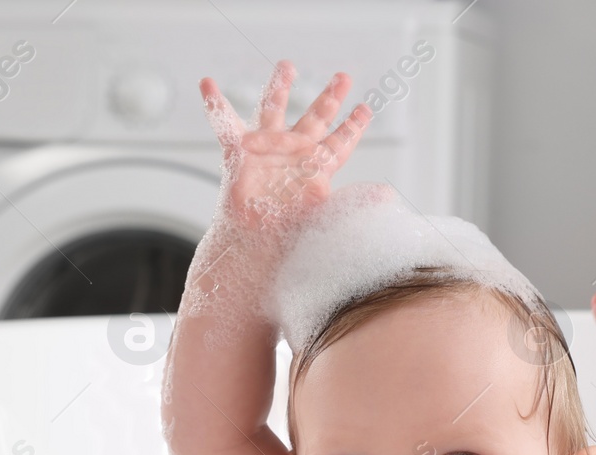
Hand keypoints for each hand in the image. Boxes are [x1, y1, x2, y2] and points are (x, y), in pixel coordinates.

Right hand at [200, 61, 372, 233]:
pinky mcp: (240, 154)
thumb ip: (357, 203)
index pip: (341, 141)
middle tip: (343, 77)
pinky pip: (225, 125)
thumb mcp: (330, 217)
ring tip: (287, 66)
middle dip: (330, 97)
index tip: (365, 108)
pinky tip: (208, 83)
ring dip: (279, 88)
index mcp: (317, 168)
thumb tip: (387, 195)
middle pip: (315, 118)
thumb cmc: (289, 238)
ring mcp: (267, 151)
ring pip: (274, 110)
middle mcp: (293, 155)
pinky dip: (215, 104)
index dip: (353, 125)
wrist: (254, 247)